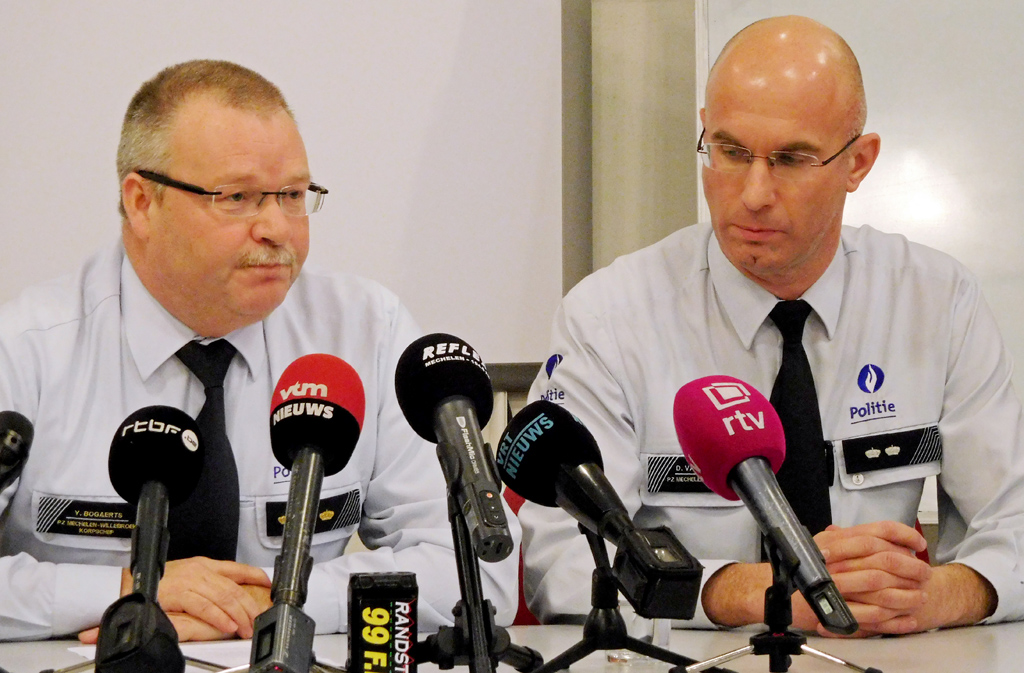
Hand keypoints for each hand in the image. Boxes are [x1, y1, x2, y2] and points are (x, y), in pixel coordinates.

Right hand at [80, 557, 273, 642]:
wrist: (126, 584)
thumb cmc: (155, 583)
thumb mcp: (187, 579)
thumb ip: (207, 586)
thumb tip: (227, 599)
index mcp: (203, 564)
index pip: (237, 568)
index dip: (255, 576)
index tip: (269, 584)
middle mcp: (200, 570)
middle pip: (234, 587)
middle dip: (250, 605)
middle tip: (259, 618)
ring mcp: (190, 580)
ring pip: (224, 597)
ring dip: (238, 615)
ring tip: (247, 627)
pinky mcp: (179, 593)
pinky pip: (205, 607)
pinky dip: (219, 617)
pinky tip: (228, 625)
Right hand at [794, 521, 931, 636]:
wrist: (780, 593)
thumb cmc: (803, 569)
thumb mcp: (823, 545)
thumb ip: (849, 539)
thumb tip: (883, 537)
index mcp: (836, 541)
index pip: (876, 531)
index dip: (903, 535)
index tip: (919, 543)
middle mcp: (837, 560)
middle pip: (883, 559)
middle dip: (910, 567)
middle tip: (925, 573)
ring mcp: (837, 584)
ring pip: (881, 587)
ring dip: (906, 594)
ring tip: (921, 597)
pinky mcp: (838, 610)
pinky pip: (873, 615)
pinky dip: (895, 620)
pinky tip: (909, 620)